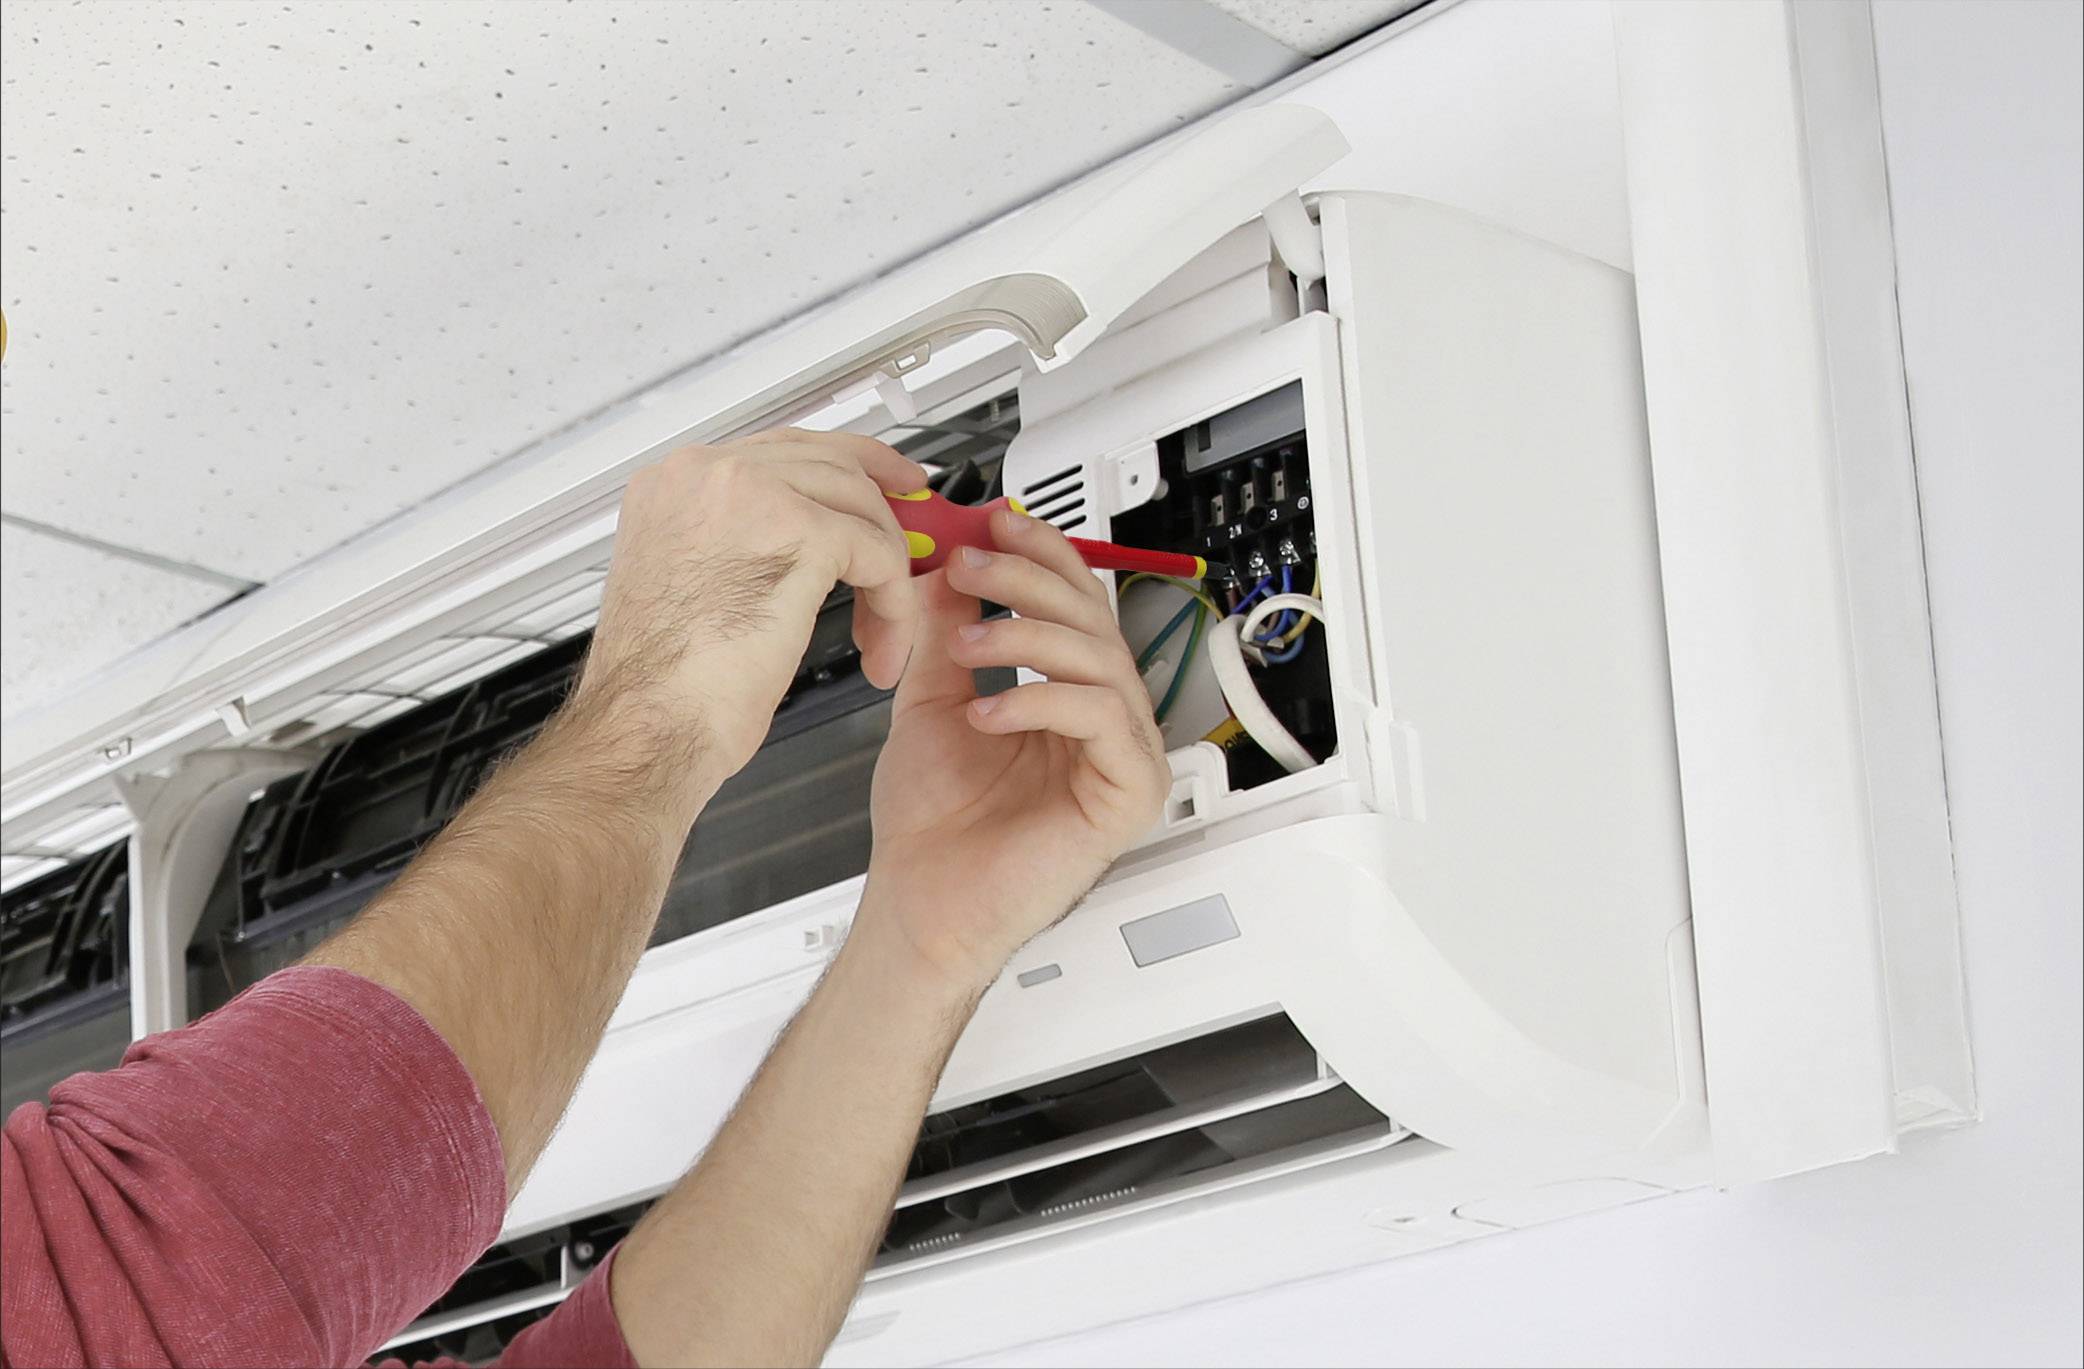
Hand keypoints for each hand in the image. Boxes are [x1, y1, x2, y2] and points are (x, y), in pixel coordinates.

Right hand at [574, 430, 925, 790]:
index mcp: (675, 483)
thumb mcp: (694, 585)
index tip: (883, 486)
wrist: (649, 725)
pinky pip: (878, 556)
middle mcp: (707, 474)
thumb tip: (801, 545)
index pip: (780, 451)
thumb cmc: (663, 685)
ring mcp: (753, 494)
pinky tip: (881, 648)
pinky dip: (893, 607)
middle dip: (883, 505)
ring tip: (882, 633)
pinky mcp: (801, 534)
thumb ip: (739, 544)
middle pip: (830, 464)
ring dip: (887, 576)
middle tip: (921, 531)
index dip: (845, 468)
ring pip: (861, 509)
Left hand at [857, 507, 1170, 992]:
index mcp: (1070, 697)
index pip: (1077, 606)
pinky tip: (988, 711)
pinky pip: (1102, 720)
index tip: (996, 522)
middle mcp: (1106, 722)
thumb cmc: (932, 824)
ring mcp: (1124, 758)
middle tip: (972, 565)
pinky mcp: (1129, 795)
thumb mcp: (932, 700)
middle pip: (1095, 620)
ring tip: (967, 641)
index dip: (1044, 555)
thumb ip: (945, 632)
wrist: (920, 903)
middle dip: (1030, 581)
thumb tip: (945, 562)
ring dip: (1028, 634)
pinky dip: (1041, 701)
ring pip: (1102, 660)